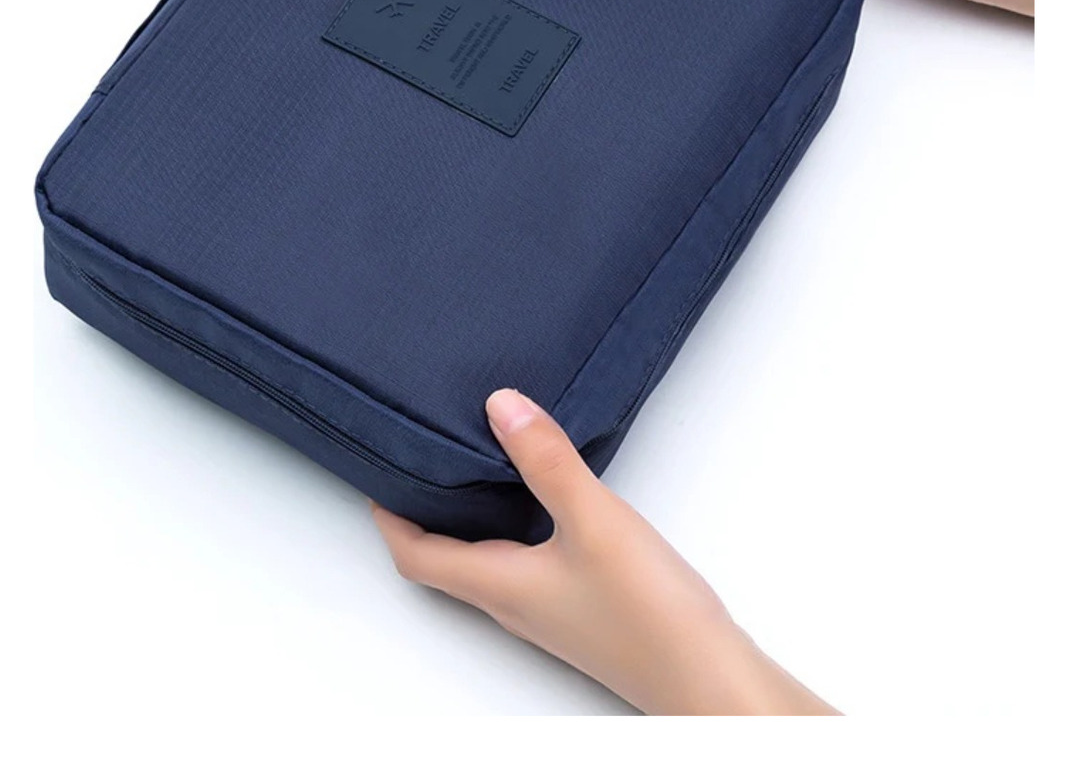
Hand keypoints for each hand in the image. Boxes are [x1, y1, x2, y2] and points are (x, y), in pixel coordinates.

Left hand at [372, 388, 836, 714]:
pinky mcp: (582, 608)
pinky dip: (517, 526)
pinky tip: (547, 499)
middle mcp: (514, 602)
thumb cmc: (648, 614)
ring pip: (488, 560)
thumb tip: (501, 406)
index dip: (388, 516)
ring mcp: (549, 610)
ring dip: (472, 517)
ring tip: (478, 465)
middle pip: (446, 559)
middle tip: (422, 459)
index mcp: (499, 585)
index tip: (375, 474)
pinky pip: (528, 562)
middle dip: (426, 511)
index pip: (416, 555)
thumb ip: (547, 461)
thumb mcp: (593, 519)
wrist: (708, 678)